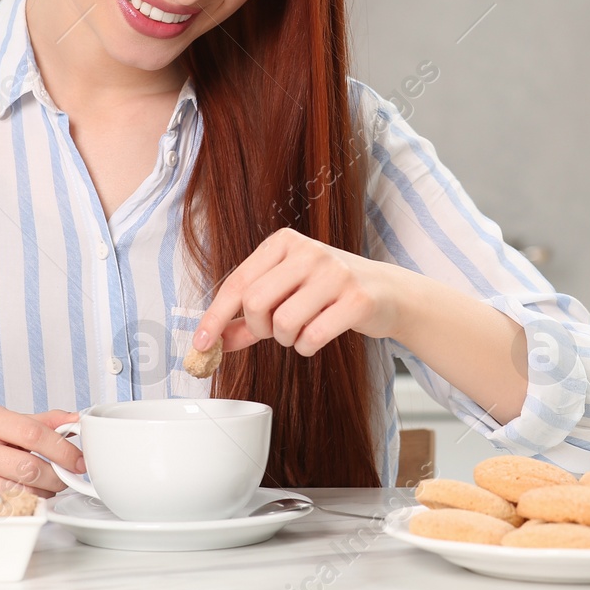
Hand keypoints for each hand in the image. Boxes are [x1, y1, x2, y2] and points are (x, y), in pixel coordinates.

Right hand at [0, 402, 83, 496]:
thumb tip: (76, 419)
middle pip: (26, 467)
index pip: (32, 433)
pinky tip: (25, 497)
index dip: (62, 450)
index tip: (79, 460)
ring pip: (15, 492)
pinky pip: (0, 507)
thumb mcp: (3, 421)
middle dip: (56, 476)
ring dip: (41, 494)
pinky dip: (21, 504)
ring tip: (46, 487)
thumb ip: (41, 421)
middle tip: (66, 478)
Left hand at [191, 227, 406, 357]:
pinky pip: (312, 337)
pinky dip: (307, 347)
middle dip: (259, 328)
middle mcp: (308, 251)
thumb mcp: (286, 294)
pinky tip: (318, 336)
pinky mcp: (356, 300)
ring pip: (283, 323)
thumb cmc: (329, 292)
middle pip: (255, 303)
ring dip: (286, 340)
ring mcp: (335, 273)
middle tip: (275, 330)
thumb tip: (212, 344)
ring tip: (302, 331)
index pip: (237, 283)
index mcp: (284, 242)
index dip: (214, 318)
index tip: (201, 345)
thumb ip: (248, 318)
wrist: (388, 292)